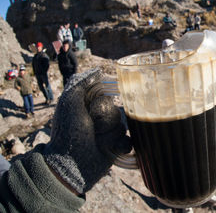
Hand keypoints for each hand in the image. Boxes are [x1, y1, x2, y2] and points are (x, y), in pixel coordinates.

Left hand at [42, 68, 130, 193]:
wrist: (70, 164)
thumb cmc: (67, 133)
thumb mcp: (69, 103)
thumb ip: (80, 83)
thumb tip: (98, 70)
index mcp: (89, 107)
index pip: (107, 96)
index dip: (101, 103)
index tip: (91, 111)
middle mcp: (100, 118)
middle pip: (117, 110)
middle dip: (106, 120)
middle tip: (92, 129)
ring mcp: (108, 133)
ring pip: (123, 126)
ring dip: (110, 134)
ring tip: (98, 141)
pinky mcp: (116, 147)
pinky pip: (128, 140)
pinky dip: (121, 144)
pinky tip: (111, 148)